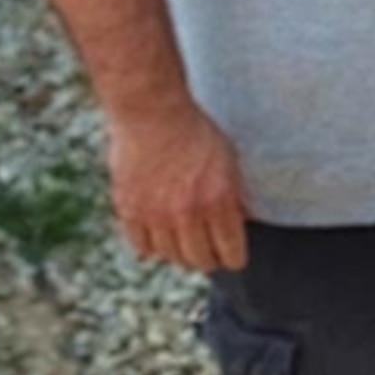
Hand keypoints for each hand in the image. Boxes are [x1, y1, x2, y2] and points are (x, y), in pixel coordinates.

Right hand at [107, 102, 249, 272]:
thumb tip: (244, 221)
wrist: (152, 112)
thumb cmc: (196, 132)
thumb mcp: (230, 160)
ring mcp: (155, 214)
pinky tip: (159, 233)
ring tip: (183, 239)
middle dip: (209, 258)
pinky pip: (143, 248)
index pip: (231, 255)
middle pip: (201, 262)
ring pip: (171, 257)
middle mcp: (187, 213)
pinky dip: (152, 246)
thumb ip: (235, 195)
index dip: (234, 258)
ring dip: (180, 252)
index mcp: (218, 201)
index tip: (232, 255)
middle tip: (208, 249)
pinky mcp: (129, 210)